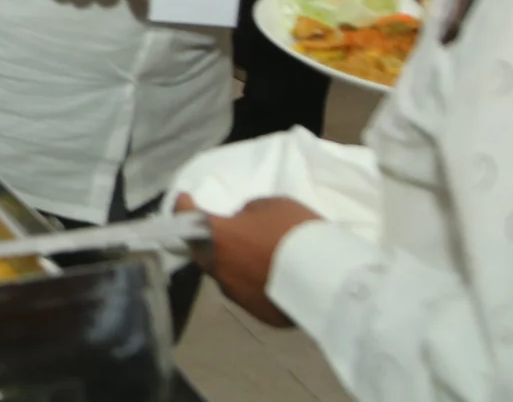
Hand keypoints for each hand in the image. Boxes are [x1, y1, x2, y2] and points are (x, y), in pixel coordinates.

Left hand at [180, 193, 320, 326]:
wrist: (328, 277)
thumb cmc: (295, 232)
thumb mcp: (270, 206)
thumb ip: (247, 214)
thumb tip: (242, 225)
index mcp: (217, 238)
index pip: (187, 216)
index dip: (184, 205)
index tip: (185, 198)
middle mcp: (219, 269)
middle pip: (203, 251)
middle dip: (207, 240)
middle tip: (220, 230)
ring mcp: (238, 296)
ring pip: (226, 275)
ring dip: (233, 264)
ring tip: (252, 256)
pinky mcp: (259, 314)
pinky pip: (249, 293)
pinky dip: (253, 283)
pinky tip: (270, 277)